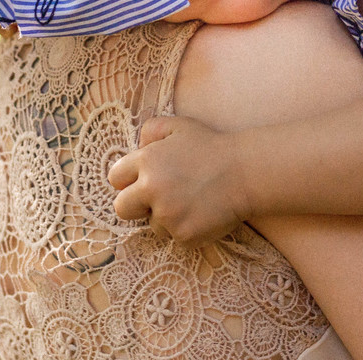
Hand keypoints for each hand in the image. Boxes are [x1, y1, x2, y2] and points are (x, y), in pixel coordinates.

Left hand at [108, 116, 251, 247]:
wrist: (247, 172)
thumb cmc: (212, 147)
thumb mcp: (179, 126)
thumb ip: (150, 130)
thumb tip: (136, 147)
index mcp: (146, 161)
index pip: (115, 178)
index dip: (128, 180)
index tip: (142, 182)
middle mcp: (151, 189)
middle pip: (121, 208)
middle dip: (136, 204)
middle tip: (160, 197)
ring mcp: (167, 215)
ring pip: (151, 225)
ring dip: (166, 217)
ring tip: (191, 201)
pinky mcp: (183, 235)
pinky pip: (174, 237)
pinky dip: (186, 228)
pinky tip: (202, 212)